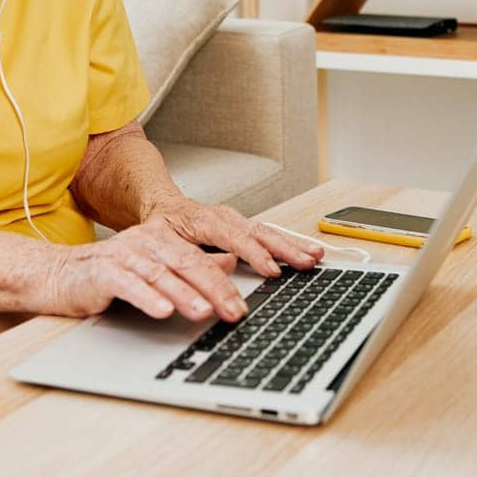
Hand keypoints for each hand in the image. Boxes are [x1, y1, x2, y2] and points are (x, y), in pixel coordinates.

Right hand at [40, 219, 249, 322]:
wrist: (55, 275)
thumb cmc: (107, 275)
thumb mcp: (155, 268)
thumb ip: (191, 264)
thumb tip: (230, 262)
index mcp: (160, 238)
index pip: (200, 260)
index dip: (225, 282)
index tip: (244, 305)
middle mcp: (144, 242)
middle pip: (186, 264)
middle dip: (214, 289)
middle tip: (235, 311)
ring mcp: (122, 255)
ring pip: (160, 275)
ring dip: (185, 294)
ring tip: (205, 312)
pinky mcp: (101, 272)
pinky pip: (128, 285)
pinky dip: (147, 298)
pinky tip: (162, 311)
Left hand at [147, 197, 323, 280]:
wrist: (162, 206)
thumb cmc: (161, 226)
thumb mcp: (162, 241)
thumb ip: (188, 253)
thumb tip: (222, 265)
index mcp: (204, 219)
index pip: (233, 237)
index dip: (254, 254)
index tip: (271, 270)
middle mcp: (225, 217)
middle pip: (259, 232)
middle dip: (285, 248)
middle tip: (305, 262)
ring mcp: (236, 221)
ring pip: (268, 231)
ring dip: (293, 244)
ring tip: (315, 255)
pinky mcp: (243, 227)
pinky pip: (269, 234)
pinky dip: (290, 243)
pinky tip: (308, 251)